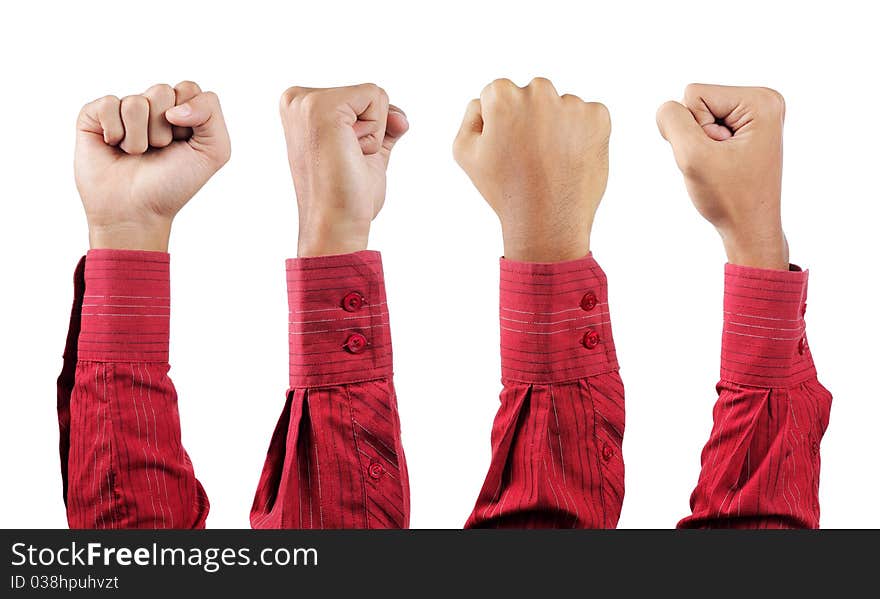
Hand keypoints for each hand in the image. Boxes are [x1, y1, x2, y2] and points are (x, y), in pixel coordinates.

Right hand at [75, 81, 230, 251]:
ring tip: (135, 154)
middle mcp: (151, 107)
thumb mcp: (214, 151)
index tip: (183, 144)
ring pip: (136, 102)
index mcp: (181, 111)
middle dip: (163, 130)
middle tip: (157, 151)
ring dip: (139, 138)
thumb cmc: (174, 184)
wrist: (137, 212)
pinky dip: (115, 133)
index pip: (188, 88)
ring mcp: (122, 110)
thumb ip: (211, 113)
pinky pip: (108, 104)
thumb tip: (173, 106)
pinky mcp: (94, 116)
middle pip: (161, 92)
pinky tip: (114, 147)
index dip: (189, 119)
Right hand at [279, 84, 408, 256]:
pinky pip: (376, 97)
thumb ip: (384, 127)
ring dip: (373, 134)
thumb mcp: (368, 152)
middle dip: (372, 131)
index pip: (360, 99)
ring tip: (346, 157)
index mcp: (301, 108)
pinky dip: (375, 131)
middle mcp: (297, 99)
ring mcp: (305, 101)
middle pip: (369, 95)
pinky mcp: (321, 106)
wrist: (337, 223)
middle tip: (346, 160)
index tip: (344, 157)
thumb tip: (400, 118)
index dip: (368, 132)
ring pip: (375, 96)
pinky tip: (350, 152)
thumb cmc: (347, 195)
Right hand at [452, 77, 609, 262]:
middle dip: (530, 117)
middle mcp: (539, 91)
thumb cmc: (503, 190)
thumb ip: (471, 115)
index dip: (499, 122)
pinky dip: (582, 134)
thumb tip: (487, 100)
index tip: (506, 146)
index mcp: (503, 96)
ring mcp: (572, 103)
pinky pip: (587, 116)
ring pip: (560, 105)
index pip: (498, 92)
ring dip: (557, 125)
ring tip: (551, 162)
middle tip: (529, 155)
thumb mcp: (464, 152)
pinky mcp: (598, 117)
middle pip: (532, 93)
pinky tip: (570, 159)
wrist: (546, 223)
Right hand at [656, 84, 788, 269]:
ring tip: (720, 165)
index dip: (693, 129)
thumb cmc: (729, 198)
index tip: (716, 156)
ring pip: (698, 115)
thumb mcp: (693, 156)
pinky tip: (722, 165)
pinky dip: (705, 147)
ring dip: (699, 144)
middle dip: (697, 135)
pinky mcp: (748, 127)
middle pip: (697, 101)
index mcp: (760, 100)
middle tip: (718, 163)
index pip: (694, 94)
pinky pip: (706, 125)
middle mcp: (764, 99)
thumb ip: (673, 121)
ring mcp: (757, 113)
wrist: (749, 228)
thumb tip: (666, 108)